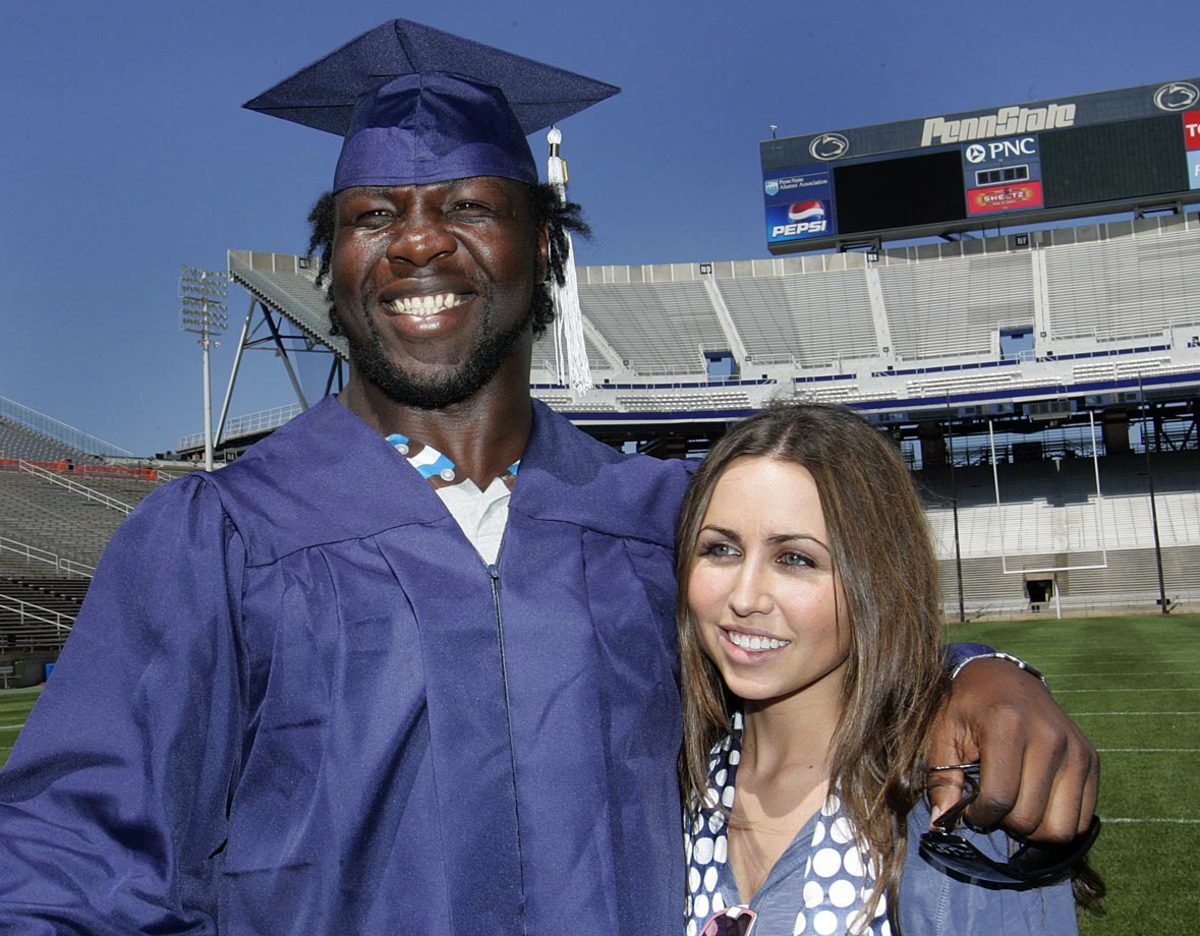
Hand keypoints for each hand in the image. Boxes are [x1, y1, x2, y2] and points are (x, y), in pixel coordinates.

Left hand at [926, 657, 1098, 842]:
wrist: (1003, 678)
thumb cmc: (967, 707)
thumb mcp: (943, 734)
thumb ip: (942, 780)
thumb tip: (940, 824)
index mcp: (1007, 725)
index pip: (999, 798)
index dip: (979, 816)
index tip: (969, 810)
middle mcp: (1049, 737)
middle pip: (1031, 818)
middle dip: (1005, 824)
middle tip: (992, 807)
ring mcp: (1076, 749)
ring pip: (1063, 827)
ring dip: (1034, 829)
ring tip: (1014, 807)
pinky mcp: (1091, 759)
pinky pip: (1082, 819)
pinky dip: (1057, 821)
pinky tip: (1036, 802)